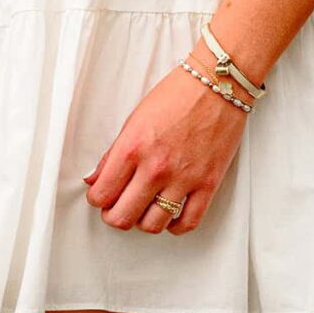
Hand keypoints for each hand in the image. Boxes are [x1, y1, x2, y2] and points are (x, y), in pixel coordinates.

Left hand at [82, 61, 246, 236]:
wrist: (217, 85)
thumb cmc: (177, 95)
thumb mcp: (135, 118)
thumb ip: (113, 153)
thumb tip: (96, 179)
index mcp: (133, 147)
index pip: (103, 193)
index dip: (97, 199)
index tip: (100, 197)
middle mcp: (156, 167)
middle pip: (123, 216)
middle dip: (114, 217)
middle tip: (115, 210)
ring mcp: (183, 178)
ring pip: (153, 225)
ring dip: (142, 222)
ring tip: (141, 211)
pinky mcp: (207, 184)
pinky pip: (188, 222)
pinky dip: (175, 227)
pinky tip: (169, 219)